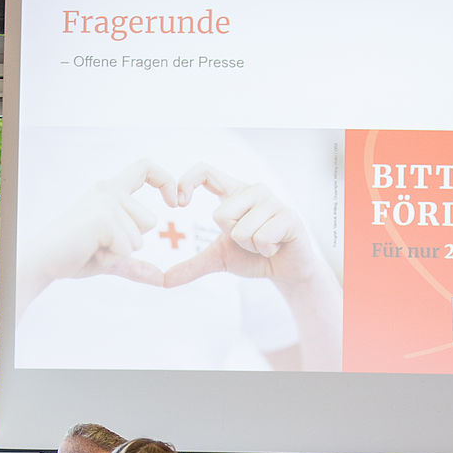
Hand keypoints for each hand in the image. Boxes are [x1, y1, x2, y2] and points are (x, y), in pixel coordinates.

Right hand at [18, 160, 176, 312]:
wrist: (44, 262)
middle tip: (100, 244)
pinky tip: (91, 249)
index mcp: (110, 191)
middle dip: (132, 243)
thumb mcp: (112, 257)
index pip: (145, 168)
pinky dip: (113, 256)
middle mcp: (108, 190)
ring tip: (93, 245)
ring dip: (121, 251)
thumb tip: (162, 279)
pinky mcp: (103, 217)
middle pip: (150, 221)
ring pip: (140, 237)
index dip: (166, 180)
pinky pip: (129, 247)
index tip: (176, 202)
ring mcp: (105, 201)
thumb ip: (136, 264)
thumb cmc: (74, 256)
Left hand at [164, 164, 318, 288]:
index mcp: (234, 192)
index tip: (179, 204)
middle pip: (220, 214)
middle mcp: (254, 190)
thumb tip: (163, 281)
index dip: (187, 181)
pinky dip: (265, 250)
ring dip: (251, 247)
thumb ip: (192, 265)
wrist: (287, 271)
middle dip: (232, 238)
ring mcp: (273, 201)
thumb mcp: (219, 258)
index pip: (205, 171)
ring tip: (264, 244)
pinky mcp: (289, 215)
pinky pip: (262, 237)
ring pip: (242, 230)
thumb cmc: (254, 257)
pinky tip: (276, 246)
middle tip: (250, 241)